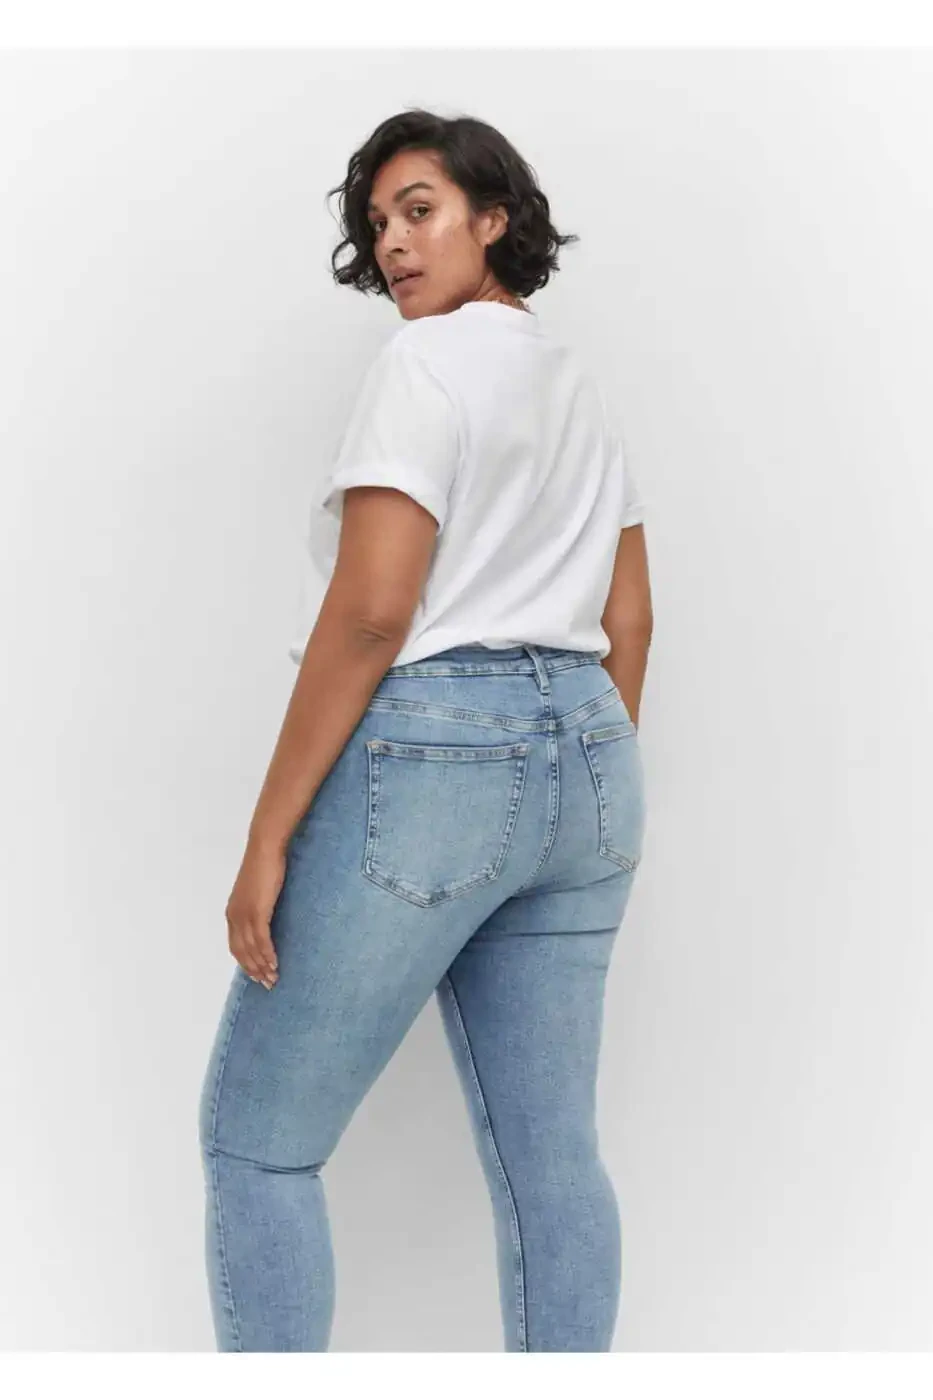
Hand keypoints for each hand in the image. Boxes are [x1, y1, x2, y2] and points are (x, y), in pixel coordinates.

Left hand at [225, 838, 284, 988]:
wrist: (265, 849)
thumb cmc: (264, 866)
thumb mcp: (257, 892)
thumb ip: (258, 907)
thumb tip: (267, 921)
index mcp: (233, 913)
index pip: (236, 946)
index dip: (246, 963)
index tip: (256, 975)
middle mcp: (234, 916)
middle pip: (242, 951)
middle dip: (254, 970)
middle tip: (267, 984)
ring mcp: (244, 914)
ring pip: (251, 949)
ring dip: (262, 966)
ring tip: (273, 978)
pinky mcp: (257, 911)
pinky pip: (261, 939)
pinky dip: (267, 954)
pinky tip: (274, 963)